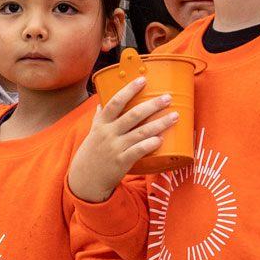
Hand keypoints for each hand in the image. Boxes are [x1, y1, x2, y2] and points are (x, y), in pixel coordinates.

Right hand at [68, 76, 177, 202]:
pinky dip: (149, 144)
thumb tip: (102, 103)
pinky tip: (161, 139)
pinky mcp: (121, 162)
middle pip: (133, 115)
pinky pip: (137, 151)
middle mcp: (108, 133)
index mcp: (102, 123)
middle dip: (152, 105)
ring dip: (159, 123)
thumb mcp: (92, 133)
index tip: (143, 80)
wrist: (85, 179)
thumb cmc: (92, 153)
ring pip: (140, 132)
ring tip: (174, 116)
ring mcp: (115, 148)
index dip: (129, 90)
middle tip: (168, 98)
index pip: (115, 102)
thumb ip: (99, 117)